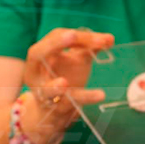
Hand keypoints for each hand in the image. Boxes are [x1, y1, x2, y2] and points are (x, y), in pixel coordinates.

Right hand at [21, 28, 112, 143]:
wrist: (56, 108)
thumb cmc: (65, 76)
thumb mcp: (78, 59)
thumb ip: (91, 47)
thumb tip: (110, 38)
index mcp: (41, 54)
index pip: (55, 36)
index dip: (78, 36)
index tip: (102, 39)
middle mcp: (35, 72)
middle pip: (38, 53)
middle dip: (54, 44)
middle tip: (72, 35)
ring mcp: (42, 92)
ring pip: (45, 88)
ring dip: (53, 86)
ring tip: (64, 82)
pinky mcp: (56, 108)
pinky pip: (68, 104)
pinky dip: (84, 98)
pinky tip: (99, 95)